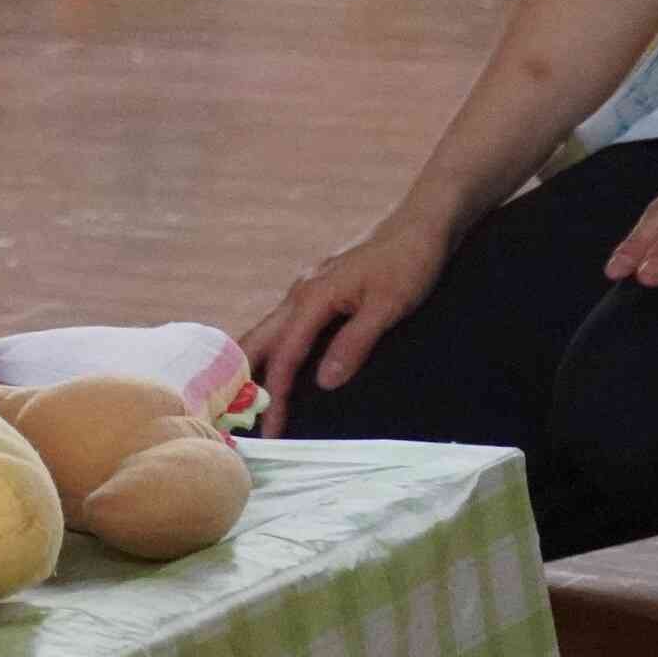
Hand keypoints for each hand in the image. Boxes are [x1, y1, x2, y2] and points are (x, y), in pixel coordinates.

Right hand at [242, 208, 456, 433]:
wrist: (420, 225)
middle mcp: (300, 293)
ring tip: (247, 396)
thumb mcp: (388, 306)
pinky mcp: (318, 289)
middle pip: (259, 340)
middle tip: (237, 417)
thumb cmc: (409, 264)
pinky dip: (274, 348)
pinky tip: (279, 362)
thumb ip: (355, 343)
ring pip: (268, 330)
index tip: (272, 431)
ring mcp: (306, 289)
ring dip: (255, 363)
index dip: (277, 396)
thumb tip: (324, 383)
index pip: (284, 357)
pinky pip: (285, 324)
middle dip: (244, 378)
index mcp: (313, 298)